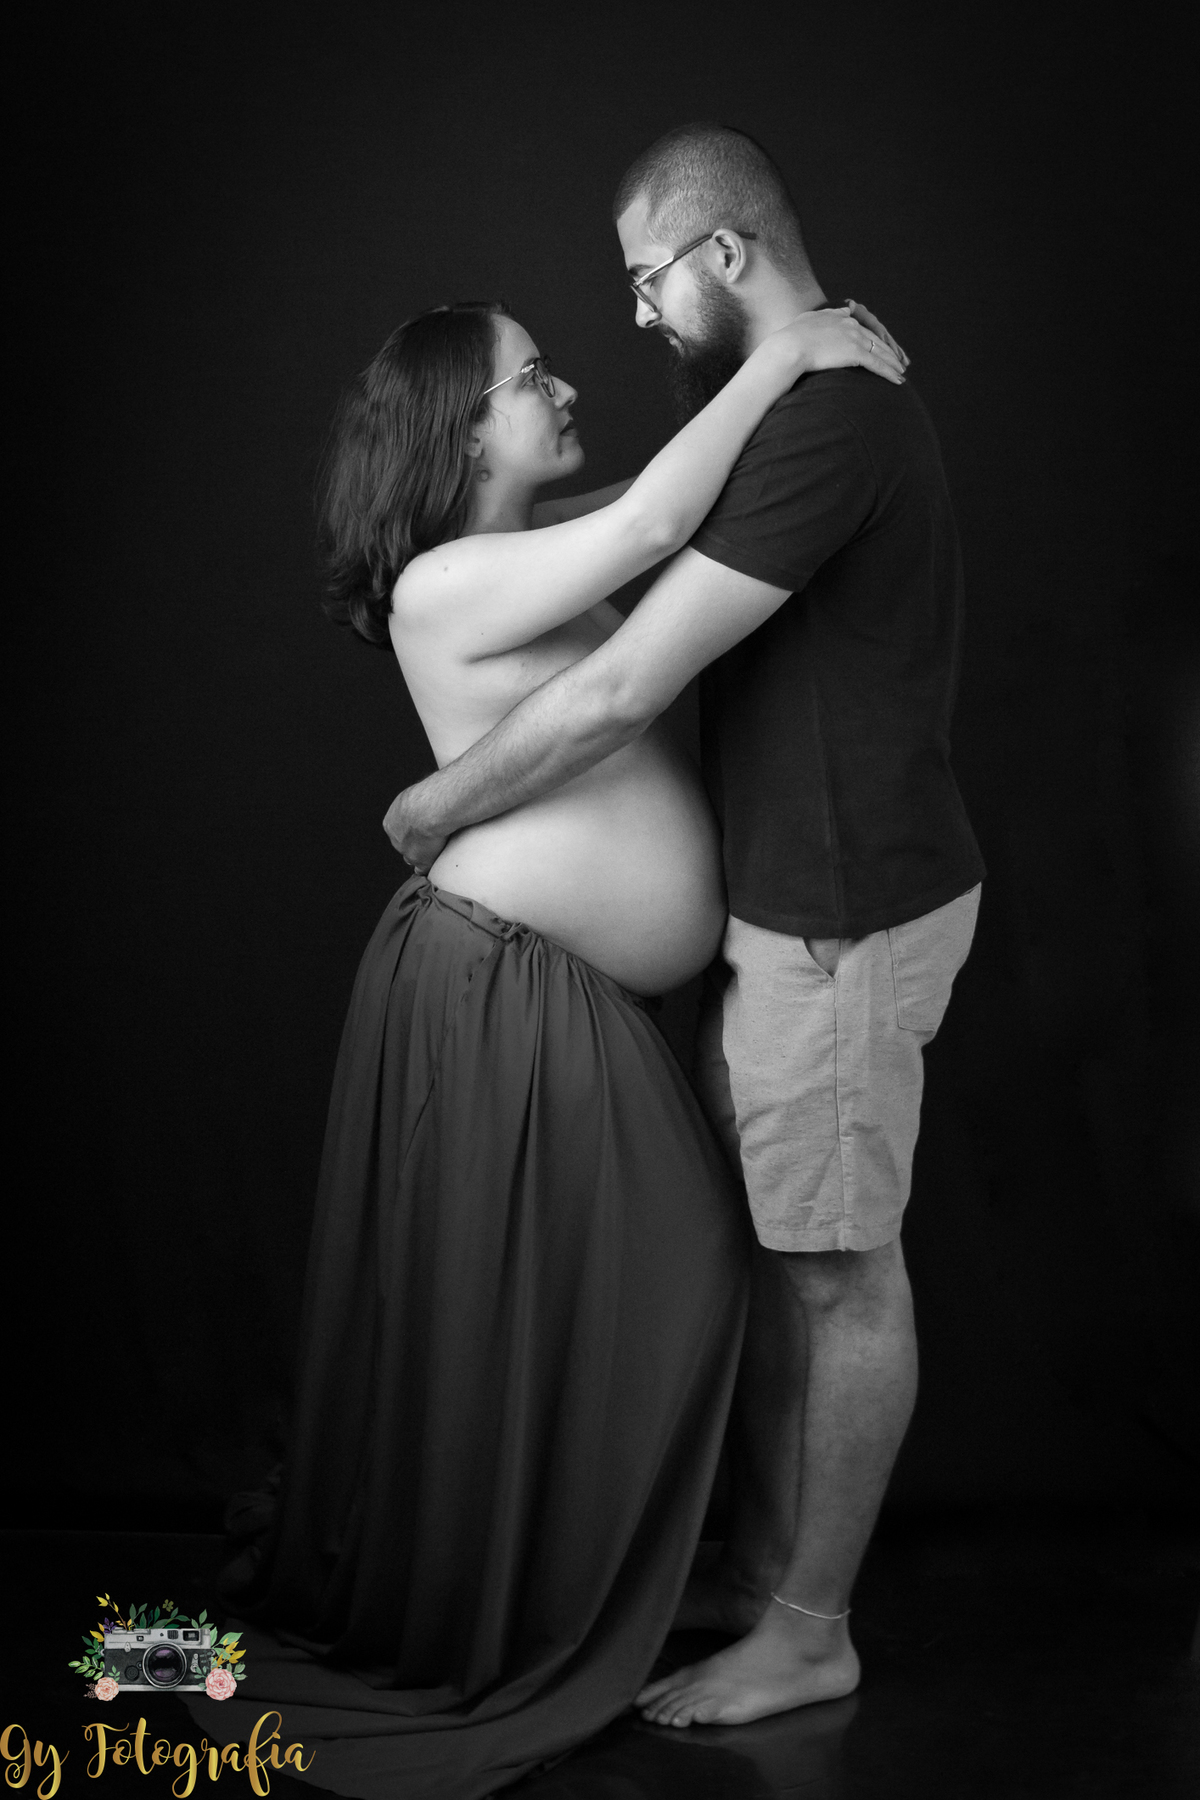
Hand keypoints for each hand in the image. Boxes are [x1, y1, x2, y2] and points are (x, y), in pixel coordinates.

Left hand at [382, 788, 446, 870]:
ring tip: (435, 850)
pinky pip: (422, 869)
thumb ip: (417, 800)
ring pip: (412, 857)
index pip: (399, 830)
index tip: (421, 826)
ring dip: (421, 855)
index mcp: (391, 821)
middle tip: (429, 838)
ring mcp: (407, 851)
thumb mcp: (416, 794)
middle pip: (404, 845)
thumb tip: (429, 793)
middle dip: (414, 843)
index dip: (410, 829)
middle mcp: (396, 837)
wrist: (431, 809)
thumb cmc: (427, 797)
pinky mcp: (421, 861)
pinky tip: (437, 864)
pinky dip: (429, 867)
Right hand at [765, 303, 906, 384]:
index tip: (879, 346)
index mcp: (840, 318)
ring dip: (893, 363)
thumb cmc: (792, 336)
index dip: (872, 339)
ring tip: (901, 372)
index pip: (862, 329)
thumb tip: (837, 312)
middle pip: (875, 339)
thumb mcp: (808, 319)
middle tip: (898, 360)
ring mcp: (854, 339)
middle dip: (888, 351)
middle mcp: (851, 326)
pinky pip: (877, 365)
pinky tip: (898, 380)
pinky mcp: (856, 353)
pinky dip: (889, 372)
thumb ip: (823, 316)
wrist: (789, 346)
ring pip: (880, 352)